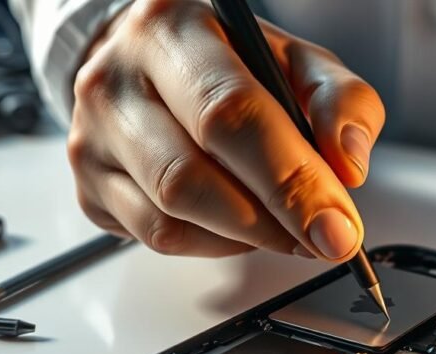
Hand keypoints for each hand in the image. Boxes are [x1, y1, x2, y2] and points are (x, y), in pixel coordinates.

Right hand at [67, 0, 383, 259]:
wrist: (146, 63)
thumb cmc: (228, 63)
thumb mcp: (297, 62)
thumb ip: (339, 102)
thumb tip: (347, 164)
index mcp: (172, 28)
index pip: (232, 113)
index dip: (290, 180)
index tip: (337, 225)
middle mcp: (116, 79)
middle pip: (191, 175)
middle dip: (272, 220)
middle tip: (322, 239)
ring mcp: (92, 137)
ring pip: (172, 216)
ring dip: (245, 236)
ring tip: (285, 226)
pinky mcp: (88, 186)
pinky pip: (157, 237)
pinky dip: (213, 243)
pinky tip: (239, 224)